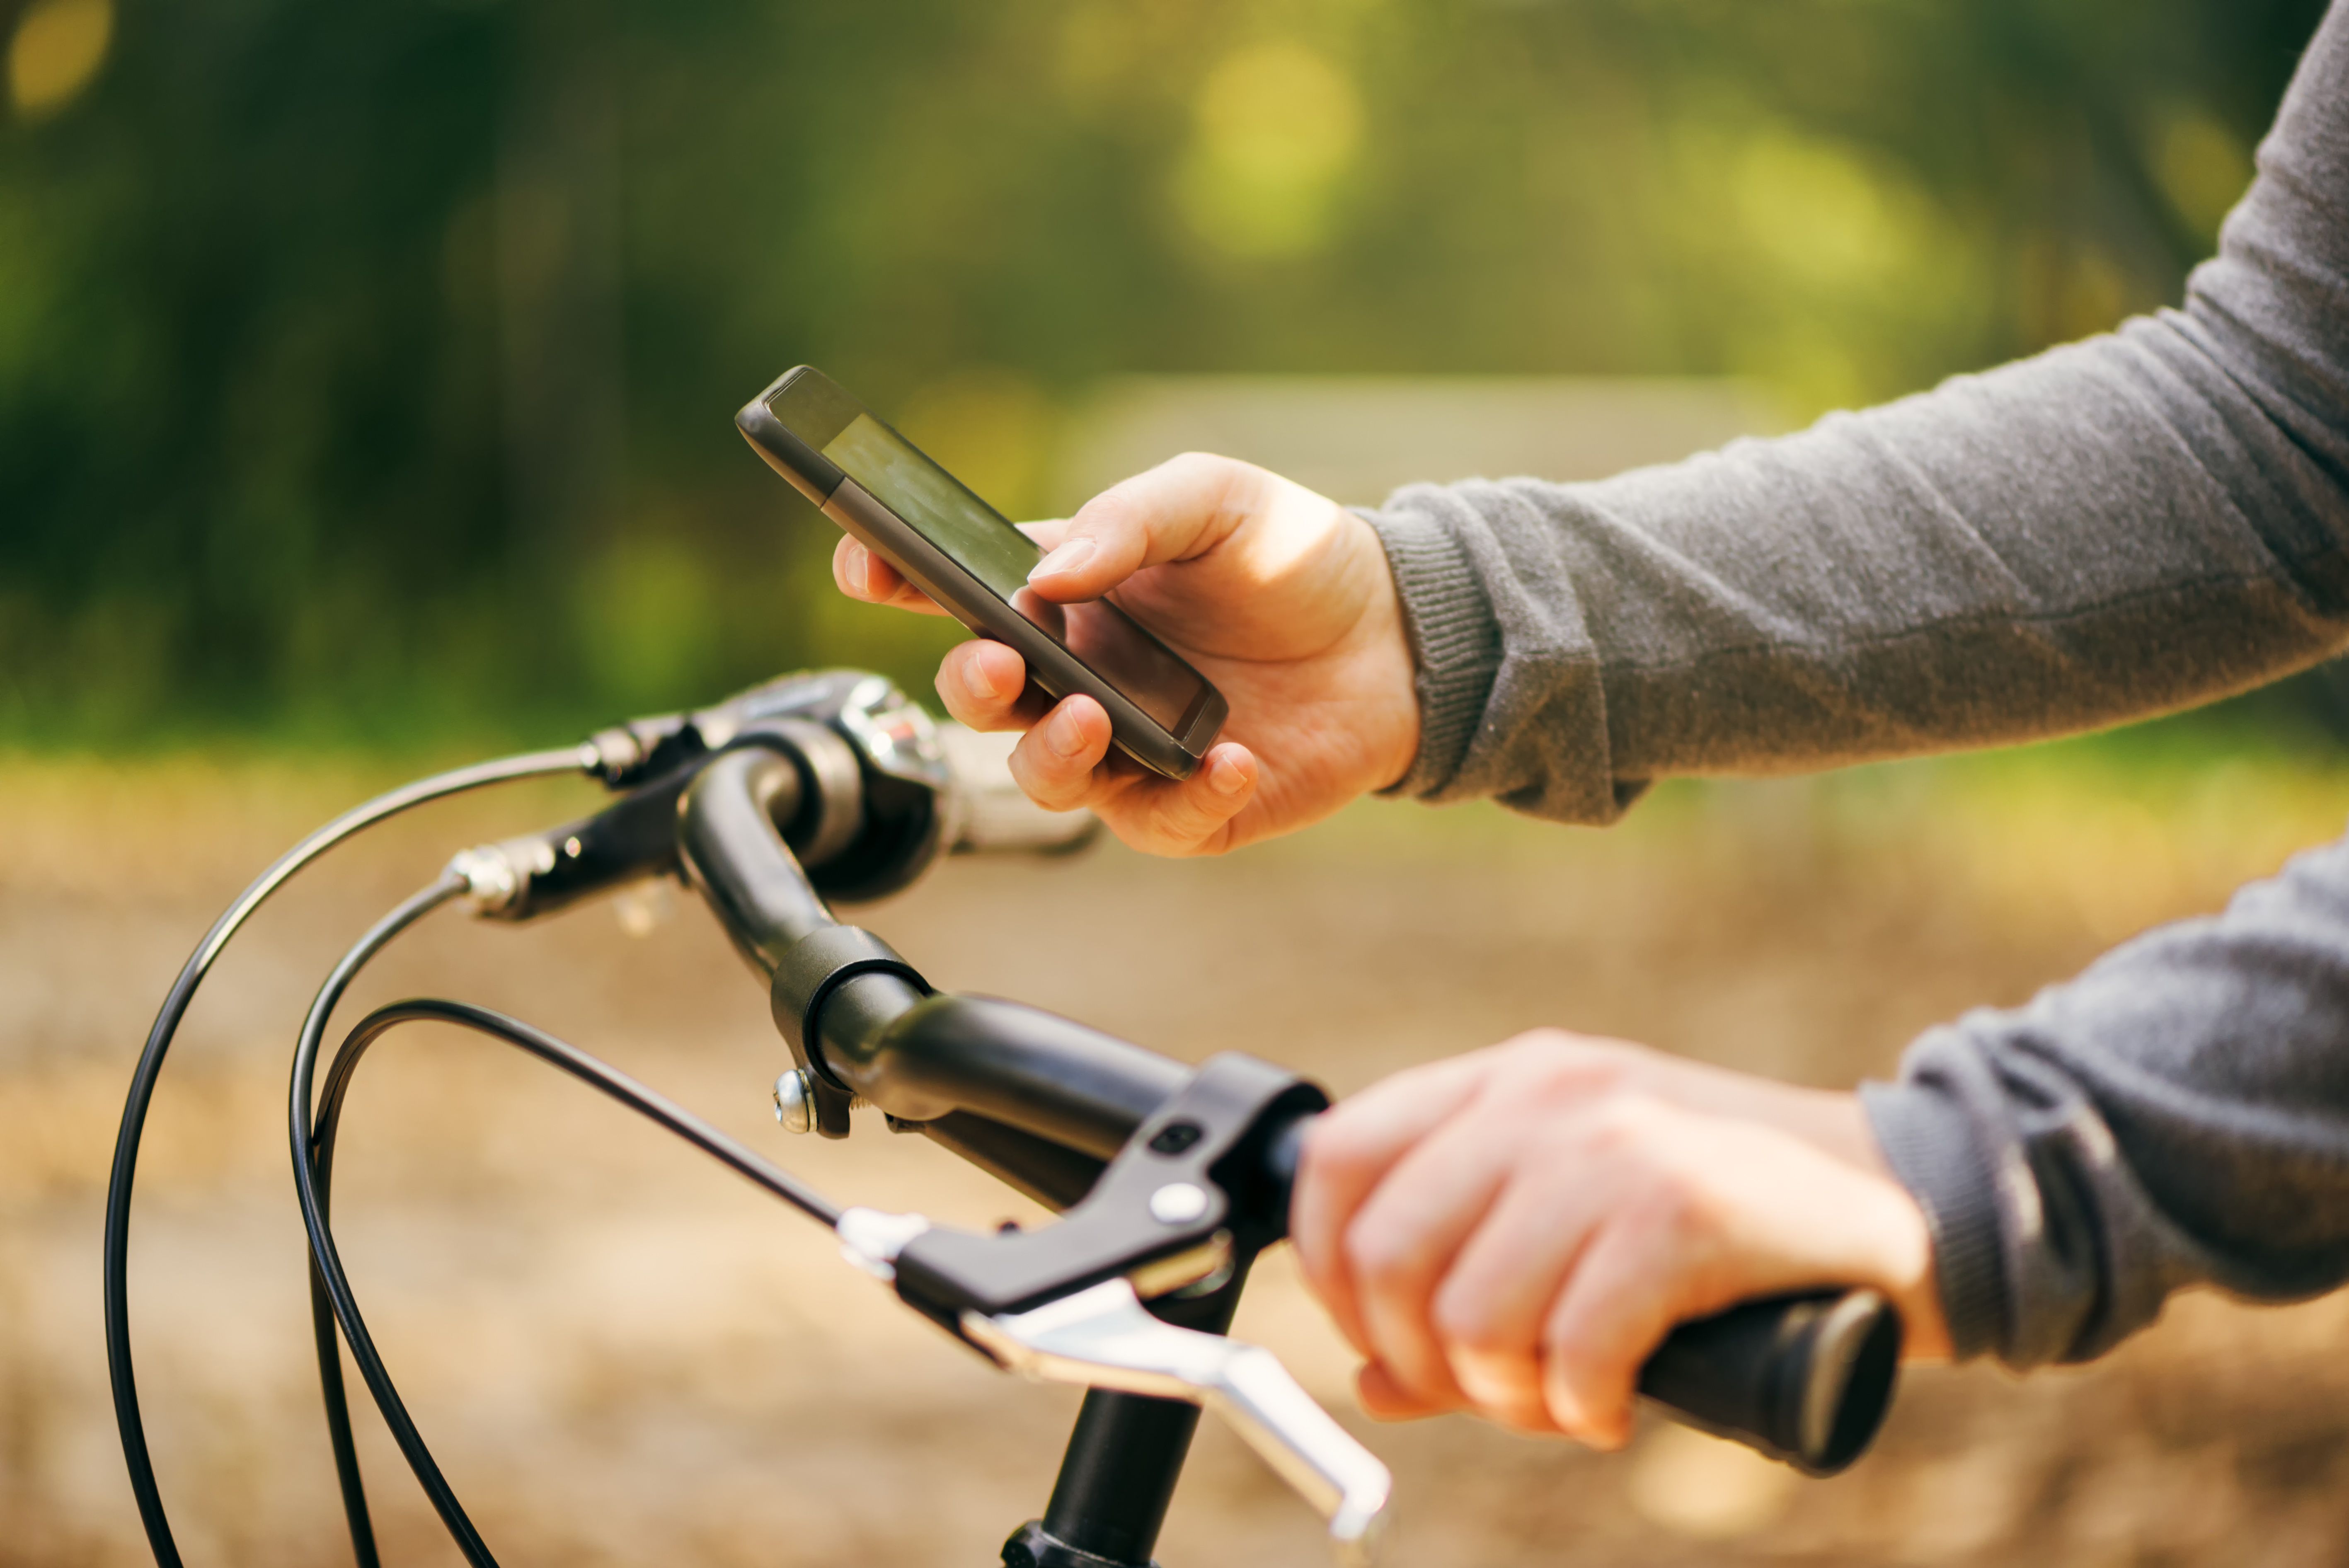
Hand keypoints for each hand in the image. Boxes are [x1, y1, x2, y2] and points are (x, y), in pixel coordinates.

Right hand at [833, 453, 1417, 855]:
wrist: (1397, 630)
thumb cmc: (1290, 556)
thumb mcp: (1214, 498)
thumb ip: (1132, 516)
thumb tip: (1052, 573)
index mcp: (1062, 593)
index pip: (952, 591)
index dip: (894, 578)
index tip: (865, 563)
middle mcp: (1076, 676)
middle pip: (982, 700)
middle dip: (972, 687)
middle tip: (1003, 666)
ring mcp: (1126, 747)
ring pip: (1045, 777)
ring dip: (1053, 754)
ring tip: (1096, 716)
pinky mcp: (1188, 805)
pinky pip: (1155, 821)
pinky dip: (1185, 795)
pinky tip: (1226, 756)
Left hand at [1289, 1031, 1948, 1445]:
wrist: (1898, 1195)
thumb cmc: (1721, 1222)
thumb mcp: (1574, 1219)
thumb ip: (1463, 1282)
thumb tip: (1367, 1381)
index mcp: (1504, 1081)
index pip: (1336, 1159)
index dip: (1331, 1273)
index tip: (1384, 1339)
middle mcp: (1544, 1094)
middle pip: (1385, 1254)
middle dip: (1420, 1360)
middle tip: (1489, 1394)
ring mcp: (1615, 1144)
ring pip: (1472, 1315)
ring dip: (1505, 1398)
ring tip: (1560, 1402)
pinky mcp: (1685, 1208)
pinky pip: (1575, 1348)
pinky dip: (1582, 1408)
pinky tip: (1615, 1405)